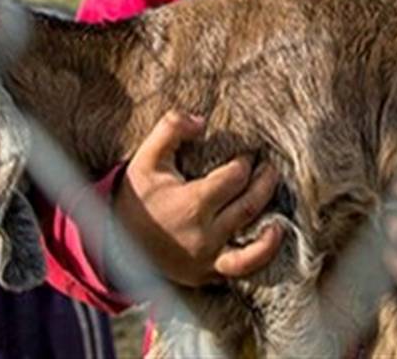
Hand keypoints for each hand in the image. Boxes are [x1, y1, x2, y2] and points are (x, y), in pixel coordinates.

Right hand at [116, 110, 283, 287]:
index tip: (249, 152)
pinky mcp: (207, 274)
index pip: (234, 178)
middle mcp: (204, 235)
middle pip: (250, 205)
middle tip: (271, 167)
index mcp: (191, 204)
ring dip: (272, 226)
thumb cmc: (136, 195)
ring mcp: (207, 259)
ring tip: (280, 210)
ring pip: (253, 246)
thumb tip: (201, 120)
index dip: (246, 161)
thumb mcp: (146, 157)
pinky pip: (241, 268)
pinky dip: (261, 255)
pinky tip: (271, 237)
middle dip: (265, 182)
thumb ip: (171, 128)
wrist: (116, 241)